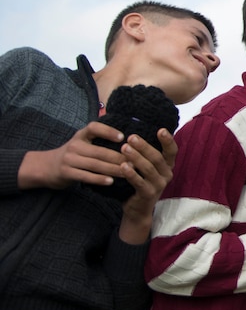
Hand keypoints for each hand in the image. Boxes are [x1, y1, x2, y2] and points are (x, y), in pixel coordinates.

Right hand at [18, 121, 133, 189]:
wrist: (46, 167)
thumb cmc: (73, 155)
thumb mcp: (82, 142)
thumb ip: (98, 140)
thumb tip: (127, 141)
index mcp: (80, 135)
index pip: (93, 128)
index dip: (108, 131)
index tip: (123, 137)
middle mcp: (74, 145)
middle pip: (100, 151)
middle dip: (119, 157)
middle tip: (135, 162)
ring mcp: (69, 159)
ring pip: (95, 165)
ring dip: (113, 169)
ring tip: (127, 172)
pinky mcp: (66, 173)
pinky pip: (85, 176)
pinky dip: (99, 179)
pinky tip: (111, 181)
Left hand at [117, 129, 177, 242]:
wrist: (137, 209)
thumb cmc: (140, 183)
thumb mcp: (147, 168)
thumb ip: (146, 154)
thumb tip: (135, 133)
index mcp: (168, 166)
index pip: (172, 151)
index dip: (168, 140)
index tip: (161, 130)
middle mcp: (167, 174)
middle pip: (157, 158)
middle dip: (144, 146)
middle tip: (131, 137)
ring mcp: (159, 185)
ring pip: (149, 168)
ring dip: (136, 157)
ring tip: (124, 148)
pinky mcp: (148, 194)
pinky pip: (140, 182)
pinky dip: (131, 174)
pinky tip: (122, 166)